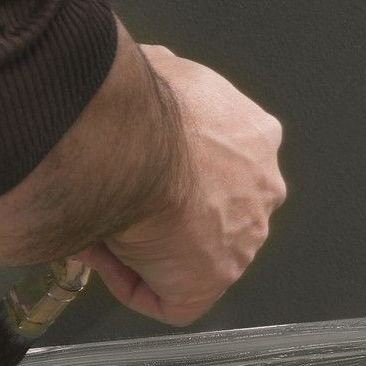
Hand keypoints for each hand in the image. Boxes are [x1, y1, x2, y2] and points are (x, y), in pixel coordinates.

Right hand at [75, 45, 285, 325]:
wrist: (132, 142)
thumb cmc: (143, 103)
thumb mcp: (158, 67)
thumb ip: (160, 82)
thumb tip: (136, 82)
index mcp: (256, 137)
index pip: (223, 161)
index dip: (176, 168)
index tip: (139, 166)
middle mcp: (262, 190)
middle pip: (215, 211)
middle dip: (169, 210)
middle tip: (121, 201)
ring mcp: (243, 241)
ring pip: (194, 252)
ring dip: (149, 245)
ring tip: (102, 225)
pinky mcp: (212, 282)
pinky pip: (171, 298)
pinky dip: (135, 283)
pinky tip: (106, 256)